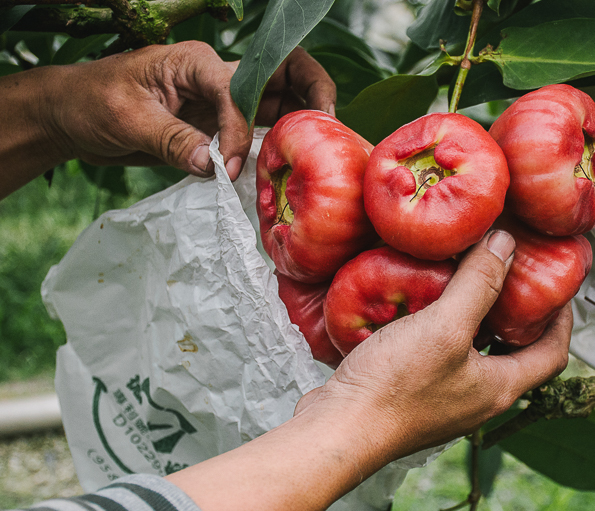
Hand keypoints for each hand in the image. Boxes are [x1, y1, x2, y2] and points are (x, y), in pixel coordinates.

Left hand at [44, 42, 335, 179]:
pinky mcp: (219, 128)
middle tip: (331, 132)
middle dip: (313, 96)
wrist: (74, 118)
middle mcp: (219, 78)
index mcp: (197, 63)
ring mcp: (223, 103)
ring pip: (279, 107)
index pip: (241, 89)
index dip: (243, 127)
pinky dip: (275, 152)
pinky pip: (259, 135)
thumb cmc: (92, 103)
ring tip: (315, 159)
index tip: (235, 165)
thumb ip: (175, 140)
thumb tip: (216, 166)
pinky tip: (282, 173)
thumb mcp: (128, 119)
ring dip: (300, 129)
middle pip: (284, 76)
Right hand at [295, 229, 571, 459]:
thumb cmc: (396, 385)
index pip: (553, 354)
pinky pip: (441, 355)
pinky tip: (422, 302)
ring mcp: (445, 400)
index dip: (562, 319)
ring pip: (474, 352)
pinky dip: (442, 327)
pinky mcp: (414, 396)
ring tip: (468, 278)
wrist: (338, 430)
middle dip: (516, 313)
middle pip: (514, 351)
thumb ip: (478, 284)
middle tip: (511, 274)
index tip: (558, 286)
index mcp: (499, 388)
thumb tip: (507, 243)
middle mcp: (478, 399)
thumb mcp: (445, 326)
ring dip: (476, 317)